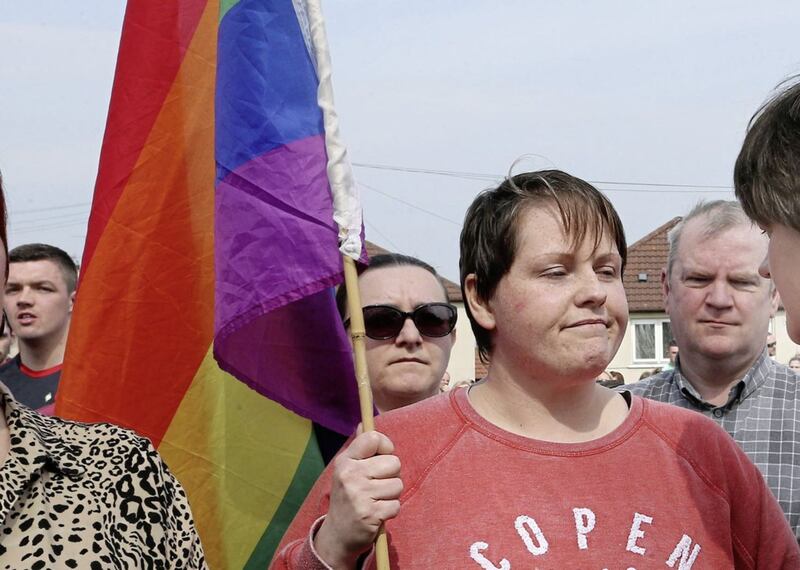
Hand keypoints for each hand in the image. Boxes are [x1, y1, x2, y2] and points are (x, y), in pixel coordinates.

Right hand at [314, 430, 401, 568]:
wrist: (338, 534)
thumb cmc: (349, 496)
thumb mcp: (347, 470)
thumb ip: (359, 448)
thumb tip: (363, 423)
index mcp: (345, 461)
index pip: (373, 438)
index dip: (386, 446)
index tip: (383, 456)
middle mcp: (350, 475)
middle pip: (393, 463)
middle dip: (392, 475)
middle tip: (378, 485)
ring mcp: (359, 495)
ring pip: (398, 485)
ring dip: (391, 495)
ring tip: (376, 499)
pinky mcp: (369, 514)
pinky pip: (396, 505)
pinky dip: (390, 510)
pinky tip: (377, 513)